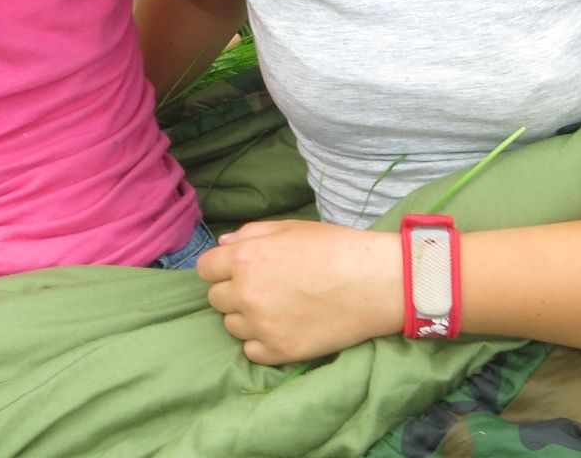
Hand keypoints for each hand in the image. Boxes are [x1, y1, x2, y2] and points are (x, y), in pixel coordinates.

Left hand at [197, 220, 402, 363]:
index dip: (220, 268)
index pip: (205, 269)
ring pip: (232, 326)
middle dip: (233, 292)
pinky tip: (283, 328)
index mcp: (245, 259)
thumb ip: (250, 235)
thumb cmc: (334, 248)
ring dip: (246, 317)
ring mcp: (263, 326)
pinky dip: (262, 342)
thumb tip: (223, 245)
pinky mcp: (281, 352)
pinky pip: (251, 351)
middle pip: (216, 299)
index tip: (235, 270)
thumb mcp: (289, 228)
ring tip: (276, 308)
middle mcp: (247, 294)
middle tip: (263, 288)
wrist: (375, 283)